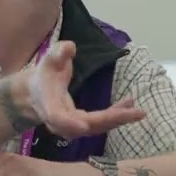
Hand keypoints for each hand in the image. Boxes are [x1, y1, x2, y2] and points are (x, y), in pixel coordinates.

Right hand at [27, 40, 145, 137]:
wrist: (37, 94)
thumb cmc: (44, 74)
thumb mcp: (48, 59)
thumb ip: (58, 53)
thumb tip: (70, 47)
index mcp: (49, 105)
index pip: (58, 118)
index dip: (69, 124)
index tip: (84, 126)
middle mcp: (61, 122)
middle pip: (86, 125)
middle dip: (112, 120)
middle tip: (136, 113)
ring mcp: (73, 127)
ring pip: (97, 127)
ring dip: (118, 119)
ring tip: (138, 111)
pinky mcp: (82, 126)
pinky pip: (100, 124)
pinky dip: (116, 117)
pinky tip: (130, 106)